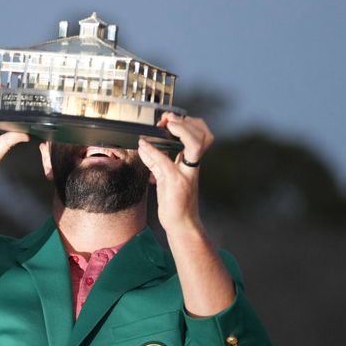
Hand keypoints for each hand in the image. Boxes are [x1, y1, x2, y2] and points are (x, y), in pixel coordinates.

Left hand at [138, 113, 213, 231]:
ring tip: (164, 125)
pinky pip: (164, 161)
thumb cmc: (176, 204)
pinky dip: (151, 150)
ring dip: (180, 129)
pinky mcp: (175, 182)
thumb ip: (157, 162)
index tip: (172, 119)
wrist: (182, 225)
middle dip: (187, 122)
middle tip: (168, 120)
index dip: (190, 124)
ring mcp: (185, 174)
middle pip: (204, 136)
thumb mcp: (166, 178)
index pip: (202, 137)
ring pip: (194, 144)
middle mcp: (192, 167)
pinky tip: (142, 145)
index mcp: (191, 164)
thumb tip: (144, 146)